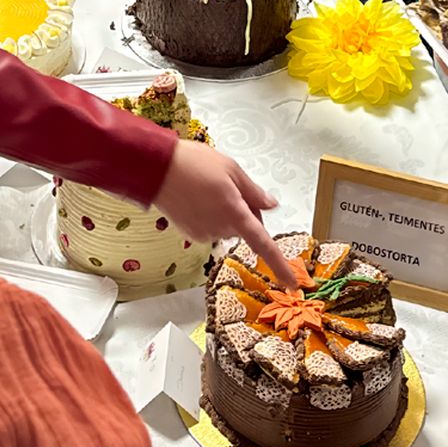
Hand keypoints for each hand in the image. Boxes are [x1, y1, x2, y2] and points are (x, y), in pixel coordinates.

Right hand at [152, 139, 296, 287]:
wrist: (155, 168)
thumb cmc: (191, 162)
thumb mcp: (230, 168)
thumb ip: (253, 191)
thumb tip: (271, 204)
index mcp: (235, 212)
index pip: (263, 245)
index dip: (279, 266)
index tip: (292, 284)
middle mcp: (221, 228)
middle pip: (244, 227)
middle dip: (243, 212)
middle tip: (229, 186)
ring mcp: (205, 234)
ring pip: (227, 227)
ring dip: (225, 212)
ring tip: (206, 187)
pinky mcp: (191, 234)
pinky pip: (210, 228)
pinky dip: (209, 216)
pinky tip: (196, 197)